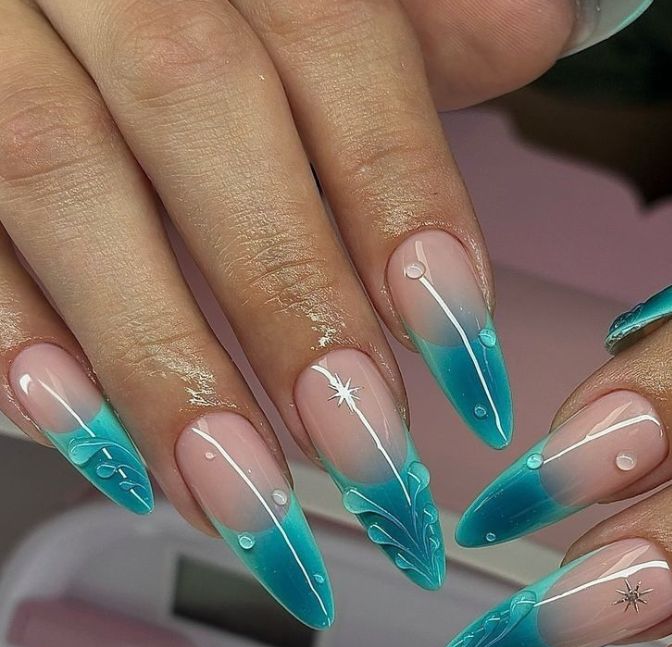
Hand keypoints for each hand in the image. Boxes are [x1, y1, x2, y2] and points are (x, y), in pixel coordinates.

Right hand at [0, 0, 631, 625]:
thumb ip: (419, 15)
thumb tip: (541, 30)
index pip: (335, 39)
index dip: (406, 202)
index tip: (464, 355)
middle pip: (202, 108)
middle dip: (291, 299)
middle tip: (367, 455)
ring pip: (57, 173)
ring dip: (159, 358)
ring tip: (243, 496)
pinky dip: (11, 336)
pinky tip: (82, 432)